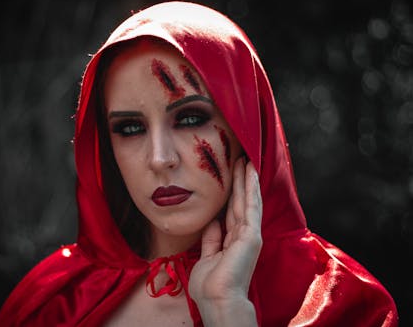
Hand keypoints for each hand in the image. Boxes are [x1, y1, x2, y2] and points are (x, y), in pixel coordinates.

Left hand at [189, 158, 261, 325]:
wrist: (217, 299)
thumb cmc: (210, 285)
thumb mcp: (207, 256)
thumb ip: (212, 238)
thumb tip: (213, 221)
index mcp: (232, 242)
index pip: (232, 213)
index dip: (231, 195)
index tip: (231, 177)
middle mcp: (243, 236)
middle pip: (240, 203)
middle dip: (240, 182)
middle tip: (240, 160)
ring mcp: (249, 234)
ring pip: (247, 200)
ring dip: (246, 180)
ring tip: (246, 160)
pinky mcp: (252, 234)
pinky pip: (251, 205)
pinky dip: (251, 187)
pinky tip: (251, 172)